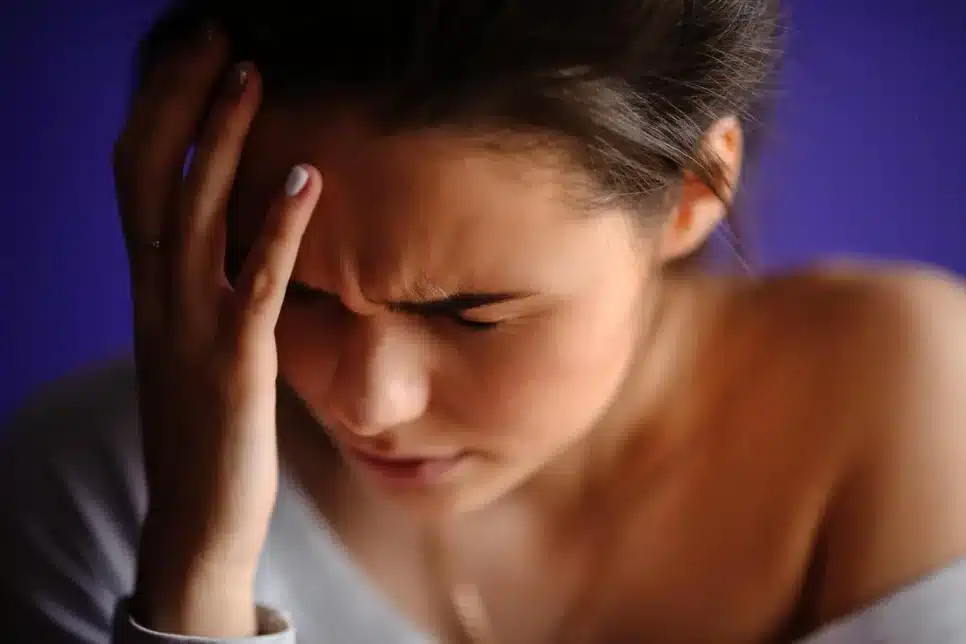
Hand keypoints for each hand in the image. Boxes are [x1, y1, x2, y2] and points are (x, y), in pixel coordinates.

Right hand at [112, 28, 320, 635]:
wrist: (196, 516)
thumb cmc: (204, 428)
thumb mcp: (191, 344)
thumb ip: (204, 289)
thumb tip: (234, 241)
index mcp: (149, 289)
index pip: (138, 179)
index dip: (158, 112)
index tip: (189, 59)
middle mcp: (157, 296)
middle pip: (152, 174)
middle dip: (177, 98)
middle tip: (213, 37)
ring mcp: (190, 326)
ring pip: (195, 212)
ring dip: (223, 138)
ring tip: (253, 75)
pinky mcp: (235, 361)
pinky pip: (256, 281)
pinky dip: (280, 226)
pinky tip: (310, 179)